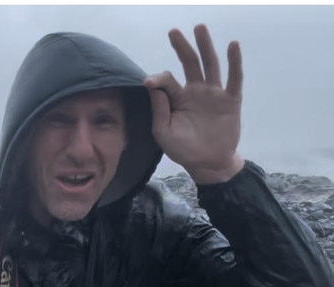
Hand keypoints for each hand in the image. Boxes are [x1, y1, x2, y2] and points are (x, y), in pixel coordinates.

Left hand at [144, 24, 244, 183]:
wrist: (208, 163)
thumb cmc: (183, 149)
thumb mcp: (164, 133)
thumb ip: (158, 111)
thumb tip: (152, 87)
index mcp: (177, 99)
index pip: (167, 81)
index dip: (158, 79)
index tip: (148, 82)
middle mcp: (195, 91)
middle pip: (189, 63)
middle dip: (182, 47)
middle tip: (173, 31)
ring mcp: (213, 94)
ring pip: (210, 65)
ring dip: (205, 46)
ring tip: (200, 28)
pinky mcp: (230, 101)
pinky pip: (233, 79)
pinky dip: (234, 62)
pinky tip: (233, 45)